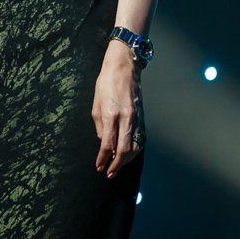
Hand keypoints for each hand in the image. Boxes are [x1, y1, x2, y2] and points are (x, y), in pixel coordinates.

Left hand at [92, 41, 143, 178]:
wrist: (124, 67)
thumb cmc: (106, 82)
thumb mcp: (96, 103)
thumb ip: (99, 125)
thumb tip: (103, 142)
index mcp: (111, 114)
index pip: (107, 144)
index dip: (103, 158)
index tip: (99, 167)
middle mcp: (126, 118)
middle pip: (124, 150)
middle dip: (116, 165)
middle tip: (109, 173)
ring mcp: (137, 119)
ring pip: (135, 147)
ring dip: (127, 161)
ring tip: (117, 167)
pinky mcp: (142, 118)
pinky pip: (140, 139)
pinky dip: (135, 151)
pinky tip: (128, 155)